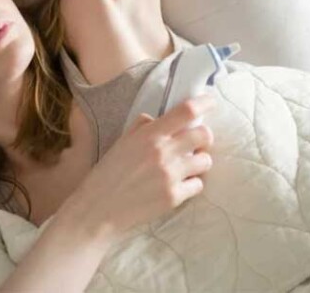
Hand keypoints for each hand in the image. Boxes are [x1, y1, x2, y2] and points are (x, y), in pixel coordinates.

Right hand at [62, 94, 216, 242]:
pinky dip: (191, 184)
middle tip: (196, 142)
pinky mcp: (174, 197)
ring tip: (186, 166)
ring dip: (199, 161)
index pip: (186, 111)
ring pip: (205, 161)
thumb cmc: (108, 174)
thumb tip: (159, 117)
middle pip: (204, 135)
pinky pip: (198, 185)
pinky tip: (178, 185)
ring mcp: (170, 175)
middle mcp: (163, 152)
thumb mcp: (122, 142)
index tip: (211, 101)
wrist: (98, 209)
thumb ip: (142, 127)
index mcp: (149, 135)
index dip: (204, 103)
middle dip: (204, 137)